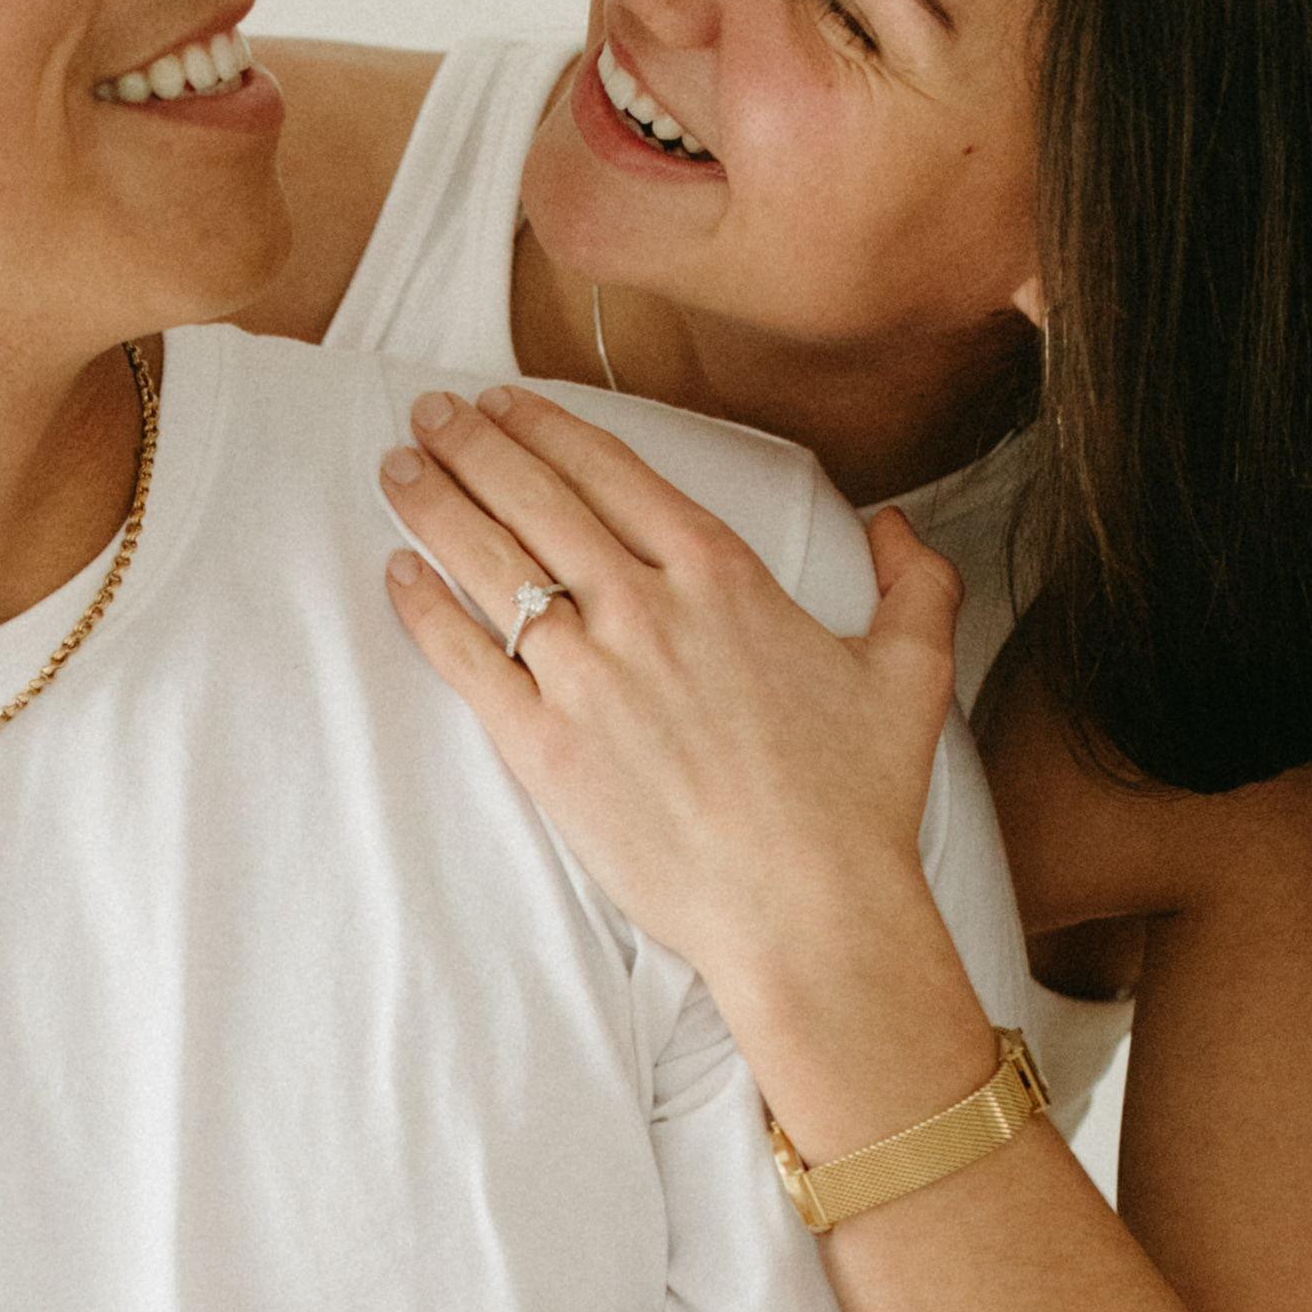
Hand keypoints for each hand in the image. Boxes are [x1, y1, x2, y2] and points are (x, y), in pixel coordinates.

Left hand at [377, 383, 961, 996]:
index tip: (504, 402)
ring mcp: (590, 676)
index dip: (546, 427)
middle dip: (472, 444)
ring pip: (492, 564)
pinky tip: (398, 573)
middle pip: (537, 500)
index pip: (612, 472)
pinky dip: (426, 610)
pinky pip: (469, 661)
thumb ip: (915, 584)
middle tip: (427, 413)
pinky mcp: (548, 749)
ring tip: (396, 469)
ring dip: (436, 506)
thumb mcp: (912, 673)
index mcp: (721, 575)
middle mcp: (646, 608)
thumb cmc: (857, 802)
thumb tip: (897, 527)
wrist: (807, 908)